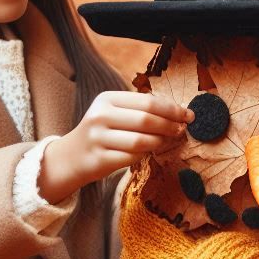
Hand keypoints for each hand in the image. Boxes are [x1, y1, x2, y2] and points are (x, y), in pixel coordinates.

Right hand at [39, 91, 192, 202]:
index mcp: (107, 99)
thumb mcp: (114, 113)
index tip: (188, 115)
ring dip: (160, 142)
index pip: (147, 101)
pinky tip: (148, 152)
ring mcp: (98, 138)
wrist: (71, 157)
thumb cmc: (102, 132)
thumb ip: (140, 110)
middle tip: (182, 130)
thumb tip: (179, 113)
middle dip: (170, 125)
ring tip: (167, 141)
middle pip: (146, 119)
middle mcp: (100, 116)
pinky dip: (145, 155)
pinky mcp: (99, 159)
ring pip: (141, 140)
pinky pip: (132, 157)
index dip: (172, 109)